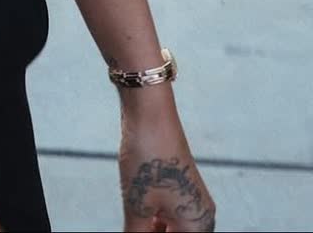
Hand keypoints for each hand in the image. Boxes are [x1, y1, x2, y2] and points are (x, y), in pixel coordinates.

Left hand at [119, 107, 214, 231]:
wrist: (150, 114)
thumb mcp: (137, 208)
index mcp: (199, 228)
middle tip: (133, 229)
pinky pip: (168, 218)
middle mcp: (201, 218)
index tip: (137, 232)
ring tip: (133, 225)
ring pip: (171, 230)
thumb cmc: (148, 160)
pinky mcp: (178, 189)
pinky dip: (153, 224)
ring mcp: (191, 202)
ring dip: (152, 232)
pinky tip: (135, 221)